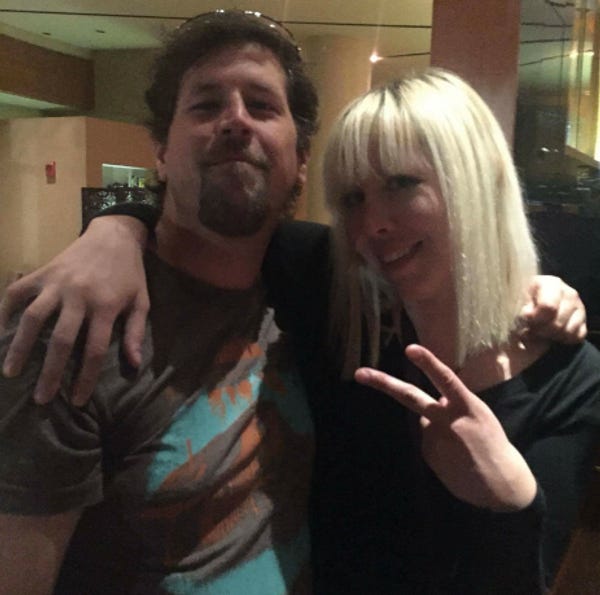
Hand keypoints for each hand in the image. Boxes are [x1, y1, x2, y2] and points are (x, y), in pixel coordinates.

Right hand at [0, 216, 148, 405]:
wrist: (114, 234)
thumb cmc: (130, 273)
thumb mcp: (141, 301)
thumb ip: (136, 333)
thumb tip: (134, 364)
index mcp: (107, 306)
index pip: (95, 350)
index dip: (85, 378)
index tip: (76, 400)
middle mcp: (80, 296)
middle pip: (62, 340)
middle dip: (50, 372)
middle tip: (40, 398)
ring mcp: (57, 283)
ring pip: (34, 318)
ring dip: (20, 347)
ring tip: (11, 372)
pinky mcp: (43, 272)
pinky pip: (17, 292)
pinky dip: (4, 311)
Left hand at [355, 345, 536, 511]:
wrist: (500, 485)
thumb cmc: (491, 443)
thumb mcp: (479, 414)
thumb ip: (453, 403)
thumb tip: (429, 404)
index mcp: (466, 405)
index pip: (445, 378)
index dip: (428, 362)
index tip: (410, 348)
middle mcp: (446, 419)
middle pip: (409, 396)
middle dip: (382, 383)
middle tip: (359, 373)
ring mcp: (433, 437)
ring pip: (425, 421)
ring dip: (437, 427)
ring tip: (461, 445)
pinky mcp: (427, 453)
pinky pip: (427, 440)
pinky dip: (438, 443)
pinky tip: (454, 456)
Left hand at [520, 275, 586, 343]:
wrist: (521, 321)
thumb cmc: (515, 310)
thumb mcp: (512, 308)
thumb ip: (520, 311)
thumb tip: (528, 315)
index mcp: (547, 282)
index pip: (548, 307)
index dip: (535, 319)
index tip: (527, 319)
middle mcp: (567, 291)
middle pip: (558, 323)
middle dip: (542, 330)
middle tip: (532, 327)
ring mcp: (577, 305)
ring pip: (568, 331)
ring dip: (551, 336)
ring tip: (541, 330)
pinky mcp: (582, 320)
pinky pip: (577, 336)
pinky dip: (563, 339)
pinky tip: (552, 334)